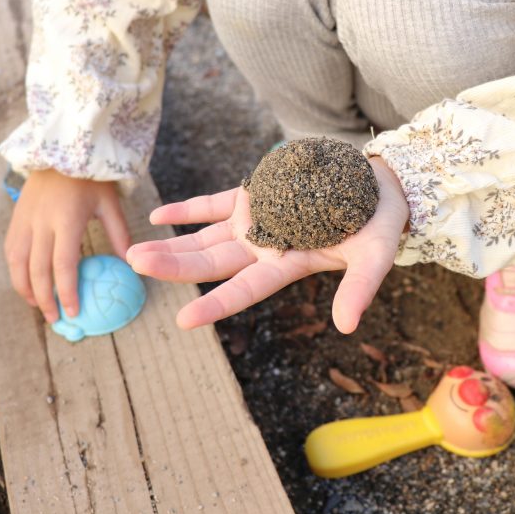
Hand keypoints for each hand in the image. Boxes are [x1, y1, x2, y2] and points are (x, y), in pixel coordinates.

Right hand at [4, 169, 130, 322]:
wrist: (61, 150)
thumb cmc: (92, 179)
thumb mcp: (110, 204)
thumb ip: (119, 234)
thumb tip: (130, 264)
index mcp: (67, 220)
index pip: (63, 265)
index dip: (66, 292)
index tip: (74, 312)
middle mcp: (41, 222)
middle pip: (37, 270)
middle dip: (45, 299)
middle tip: (56, 319)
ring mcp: (24, 220)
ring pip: (17, 263)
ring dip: (25, 289)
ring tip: (38, 307)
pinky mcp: (15, 218)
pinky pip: (10, 250)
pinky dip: (16, 272)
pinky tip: (26, 284)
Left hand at [127, 157, 409, 332]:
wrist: (380, 186)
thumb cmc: (380, 224)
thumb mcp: (376, 255)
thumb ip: (361, 289)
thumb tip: (347, 327)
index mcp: (288, 266)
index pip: (245, 291)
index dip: (216, 305)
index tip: (184, 320)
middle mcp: (264, 249)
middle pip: (212, 263)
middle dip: (174, 265)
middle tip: (135, 264)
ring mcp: (256, 223)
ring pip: (205, 237)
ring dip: (171, 243)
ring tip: (134, 250)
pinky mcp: (255, 196)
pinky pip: (214, 204)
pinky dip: (188, 209)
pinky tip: (159, 215)